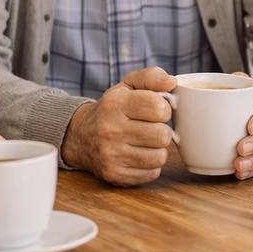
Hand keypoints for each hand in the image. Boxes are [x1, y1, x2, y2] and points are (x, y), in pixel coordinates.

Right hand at [61, 67, 176, 185]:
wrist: (81, 136)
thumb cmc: (112, 108)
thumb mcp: (127, 85)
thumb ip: (151, 77)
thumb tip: (172, 82)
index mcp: (115, 104)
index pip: (158, 108)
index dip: (165, 109)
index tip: (157, 111)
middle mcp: (110, 130)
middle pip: (162, 135)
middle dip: (163, 131)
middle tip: (152, 128)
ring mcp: (111, 155)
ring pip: (160, 157)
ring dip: (158, 149)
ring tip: (147, 142)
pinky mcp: (114, 174)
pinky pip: (152, 173)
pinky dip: (150, 165)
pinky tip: (139, 155)